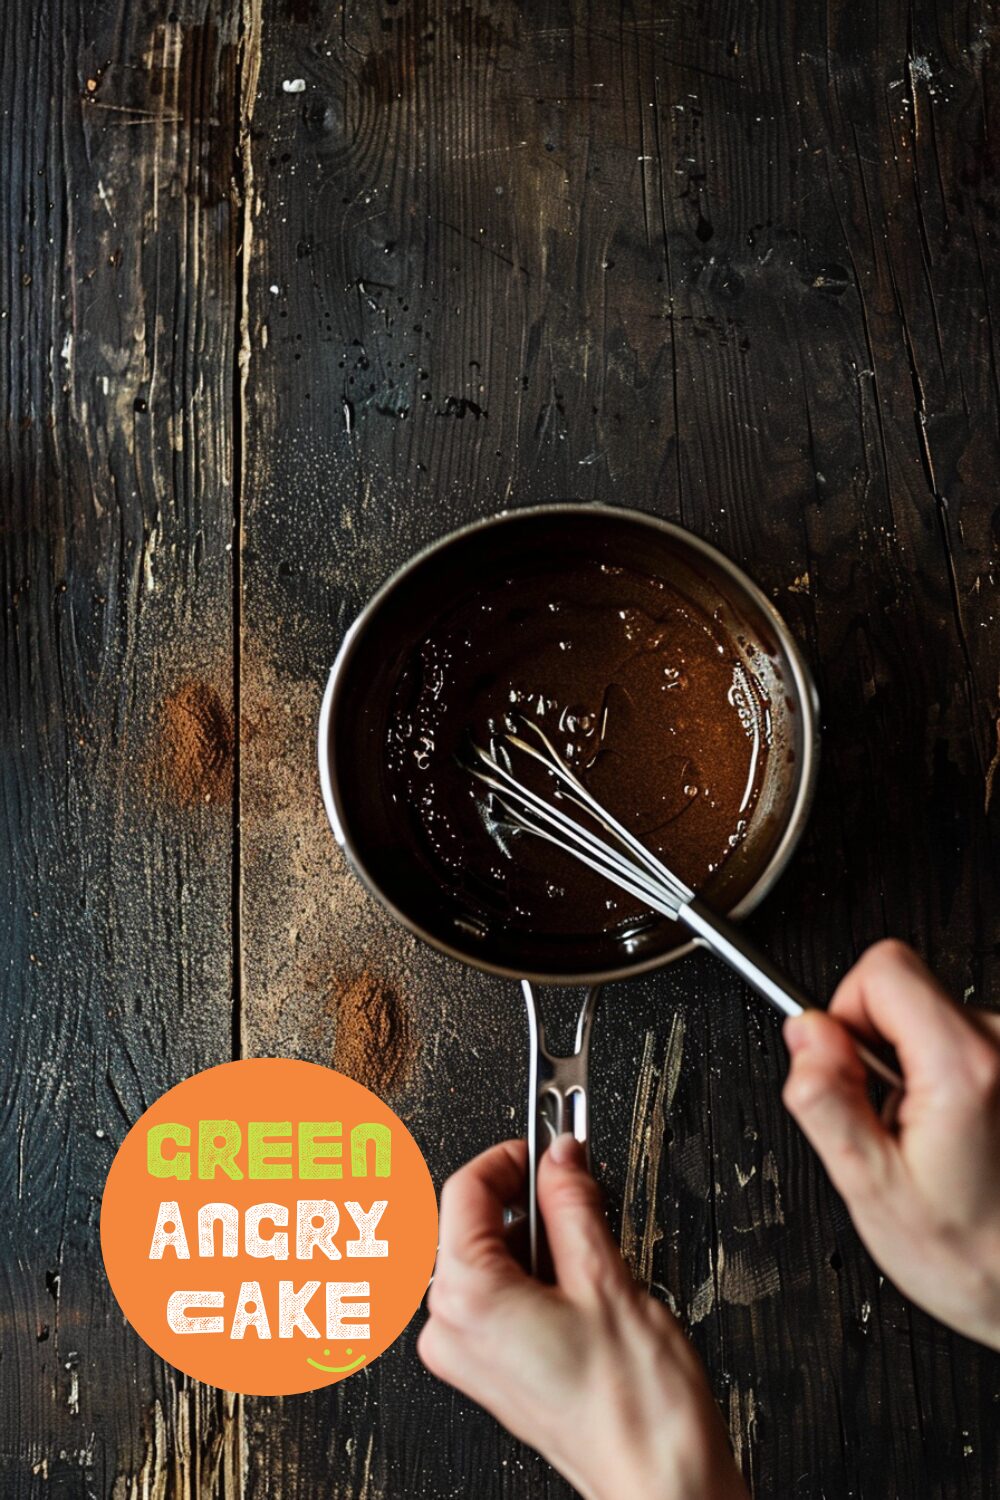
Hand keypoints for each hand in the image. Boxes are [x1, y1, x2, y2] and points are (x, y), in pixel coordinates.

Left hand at [417, 1133, 746, 1499]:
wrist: (660, 1481)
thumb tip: (561, 1156)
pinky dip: (531, 1277)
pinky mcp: (488, 1372)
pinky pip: (495, 1298)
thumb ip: (574, 1201)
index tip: (551, 1138)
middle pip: (471, 1223)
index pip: (466, 1189)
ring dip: (534, 1240)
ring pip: (486, 1259)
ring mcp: (466, 1355)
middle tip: (577, 1184)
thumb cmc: (635, 1406)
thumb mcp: (607, 1276)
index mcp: (466, 1297)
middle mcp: (451, 1328)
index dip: (513, 1154)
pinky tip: (578, 1288)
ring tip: (589, 1254)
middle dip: (526, 1199)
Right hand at [783, 939, 999, 1348]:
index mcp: (964, 1066)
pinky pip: (955, 1042)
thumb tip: (804, 1033)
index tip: (846, 1068)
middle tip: (887, 1119)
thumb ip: (826, 1099)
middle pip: (903, 990)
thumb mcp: (870, 1186)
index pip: (884, 967)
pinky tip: (952, 1135)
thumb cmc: (970, 1256)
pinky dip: (939, 1079)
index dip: (845, 1012)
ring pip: (926, 1018)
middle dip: (875, 1046)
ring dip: (909, 1068)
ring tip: (925, 1137)